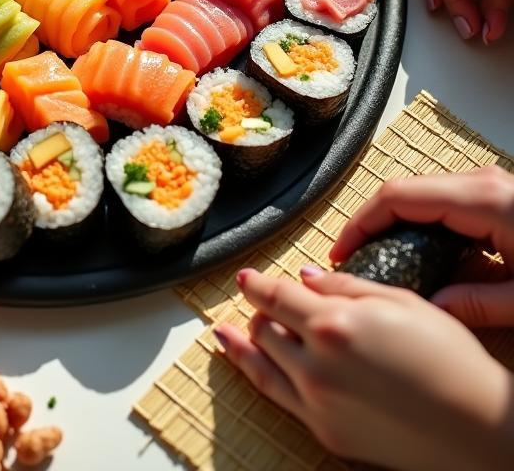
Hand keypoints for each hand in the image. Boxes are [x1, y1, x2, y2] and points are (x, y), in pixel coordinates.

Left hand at [217, 266, 512, 469]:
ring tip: (229, 331)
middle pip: (264, 328)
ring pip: (262, 361)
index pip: (276, 296)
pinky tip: (243, 361)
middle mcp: (317, 364)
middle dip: (260, 311)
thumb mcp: (401, 302)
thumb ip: (345, 286)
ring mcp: (318, 401)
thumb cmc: (449, 360)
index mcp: (334, 324)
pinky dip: (252, 373)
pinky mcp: (325, 431)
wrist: (479, 428)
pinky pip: (275, 396)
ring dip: (246, 340)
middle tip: (261, 303)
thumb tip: (307, 277)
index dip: (256, 283)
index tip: (245, 277)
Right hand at [331, 167, 513, 326]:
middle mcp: (481, 183)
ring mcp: (487, 184)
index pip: (397, 197)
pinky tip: (416, 253)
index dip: (360, 224)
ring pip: (419, 194)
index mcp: (483, 200)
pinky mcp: (494, 194)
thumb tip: (430, 308)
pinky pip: (441, 201)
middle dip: (369, 223)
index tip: (341, 253)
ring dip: (392, 222)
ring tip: (377, 257)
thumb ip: (477, 304)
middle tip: (352, 258)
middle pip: (402, 191)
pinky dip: (418, 224)